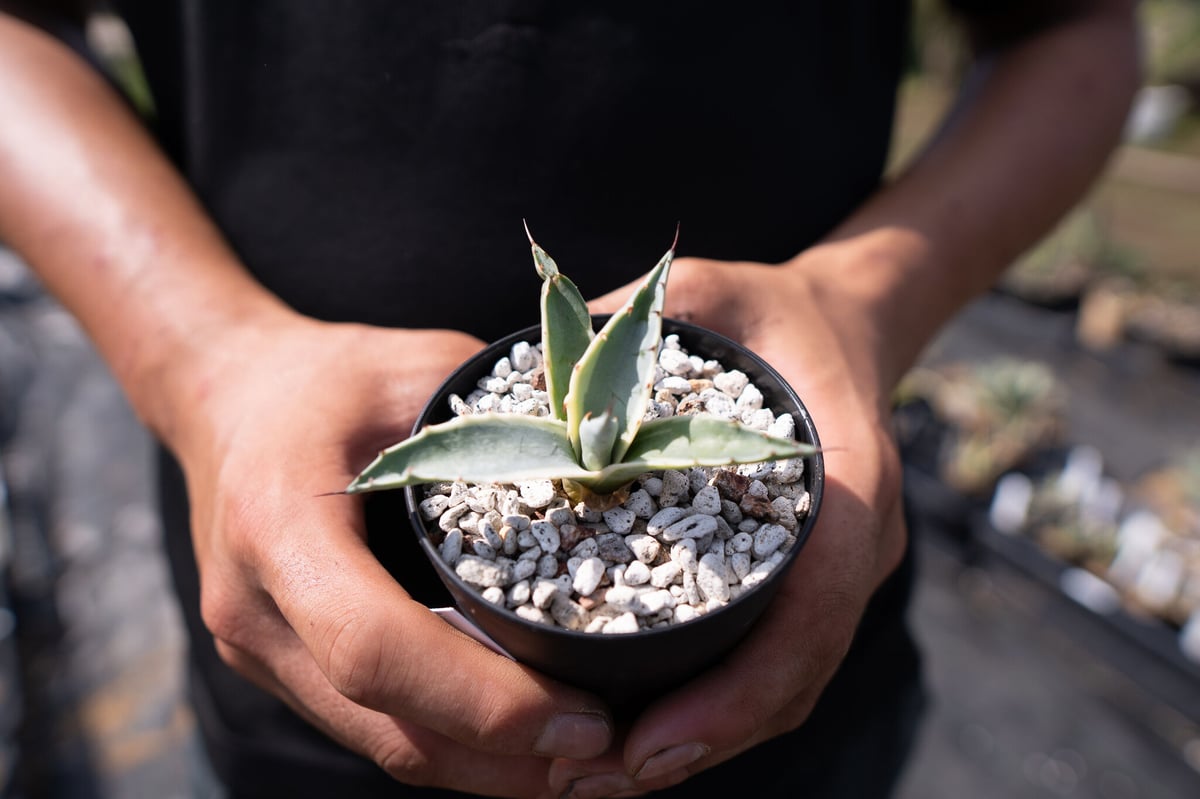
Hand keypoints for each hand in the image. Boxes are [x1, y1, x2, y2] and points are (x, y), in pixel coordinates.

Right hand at [158, 311, 613, 796]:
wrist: (227, 396)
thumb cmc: (326, 376)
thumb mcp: (420, 369)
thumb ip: (509, 423)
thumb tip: (621, 468)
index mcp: (278, 526)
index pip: (376, 650)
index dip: (485, 701)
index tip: (586, 716)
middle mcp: (256, 610)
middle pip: (388, 728)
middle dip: (509, 760)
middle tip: (613, 754)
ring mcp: (259, 650)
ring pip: (384, 747)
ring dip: (490, 769)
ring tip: (586, 758)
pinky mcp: (280, 665)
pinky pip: (374, 727)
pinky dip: (455, 743)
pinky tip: (525, 736)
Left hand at [551, 249, 907, 796]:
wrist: (844, 326)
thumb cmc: (770, 313)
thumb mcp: (704, 295)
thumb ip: (629, 326)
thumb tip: (521, 377)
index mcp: (846, 477)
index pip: (814, 609)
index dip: (739, 687)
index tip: (649, 739)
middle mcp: (856, 539)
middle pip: (797, 674)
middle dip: (706, 737)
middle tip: (599, 774)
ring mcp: (839, 568)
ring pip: (788, 683)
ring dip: (706, 738)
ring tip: (604, 771)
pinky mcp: (809, 578)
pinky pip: (773, 659)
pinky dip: (714, 705)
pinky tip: (642, 724)